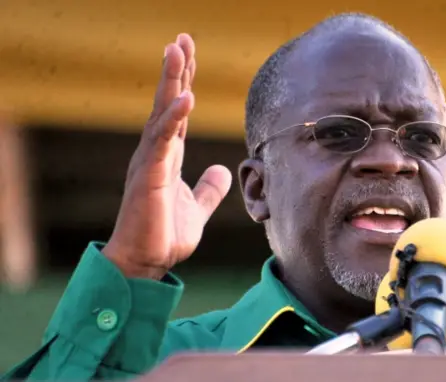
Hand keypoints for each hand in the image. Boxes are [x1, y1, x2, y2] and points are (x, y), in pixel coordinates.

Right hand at [102, 34, 232, 279]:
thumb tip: (222, 170)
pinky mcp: (148, 176)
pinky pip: (162, 141)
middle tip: (182, 38)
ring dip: (170, 81)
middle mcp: (156, 153)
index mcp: (168, 157)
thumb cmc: (165, 235)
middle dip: (176, 71)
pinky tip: (186, 96)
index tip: (189, 54)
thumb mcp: (198, 208)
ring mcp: (150, 162)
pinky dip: (174, 118)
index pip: (178, 112)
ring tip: (177, 49)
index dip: (184, 83)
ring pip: (161, 113)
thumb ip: (209, 188)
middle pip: (168, 104)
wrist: (145, 263)